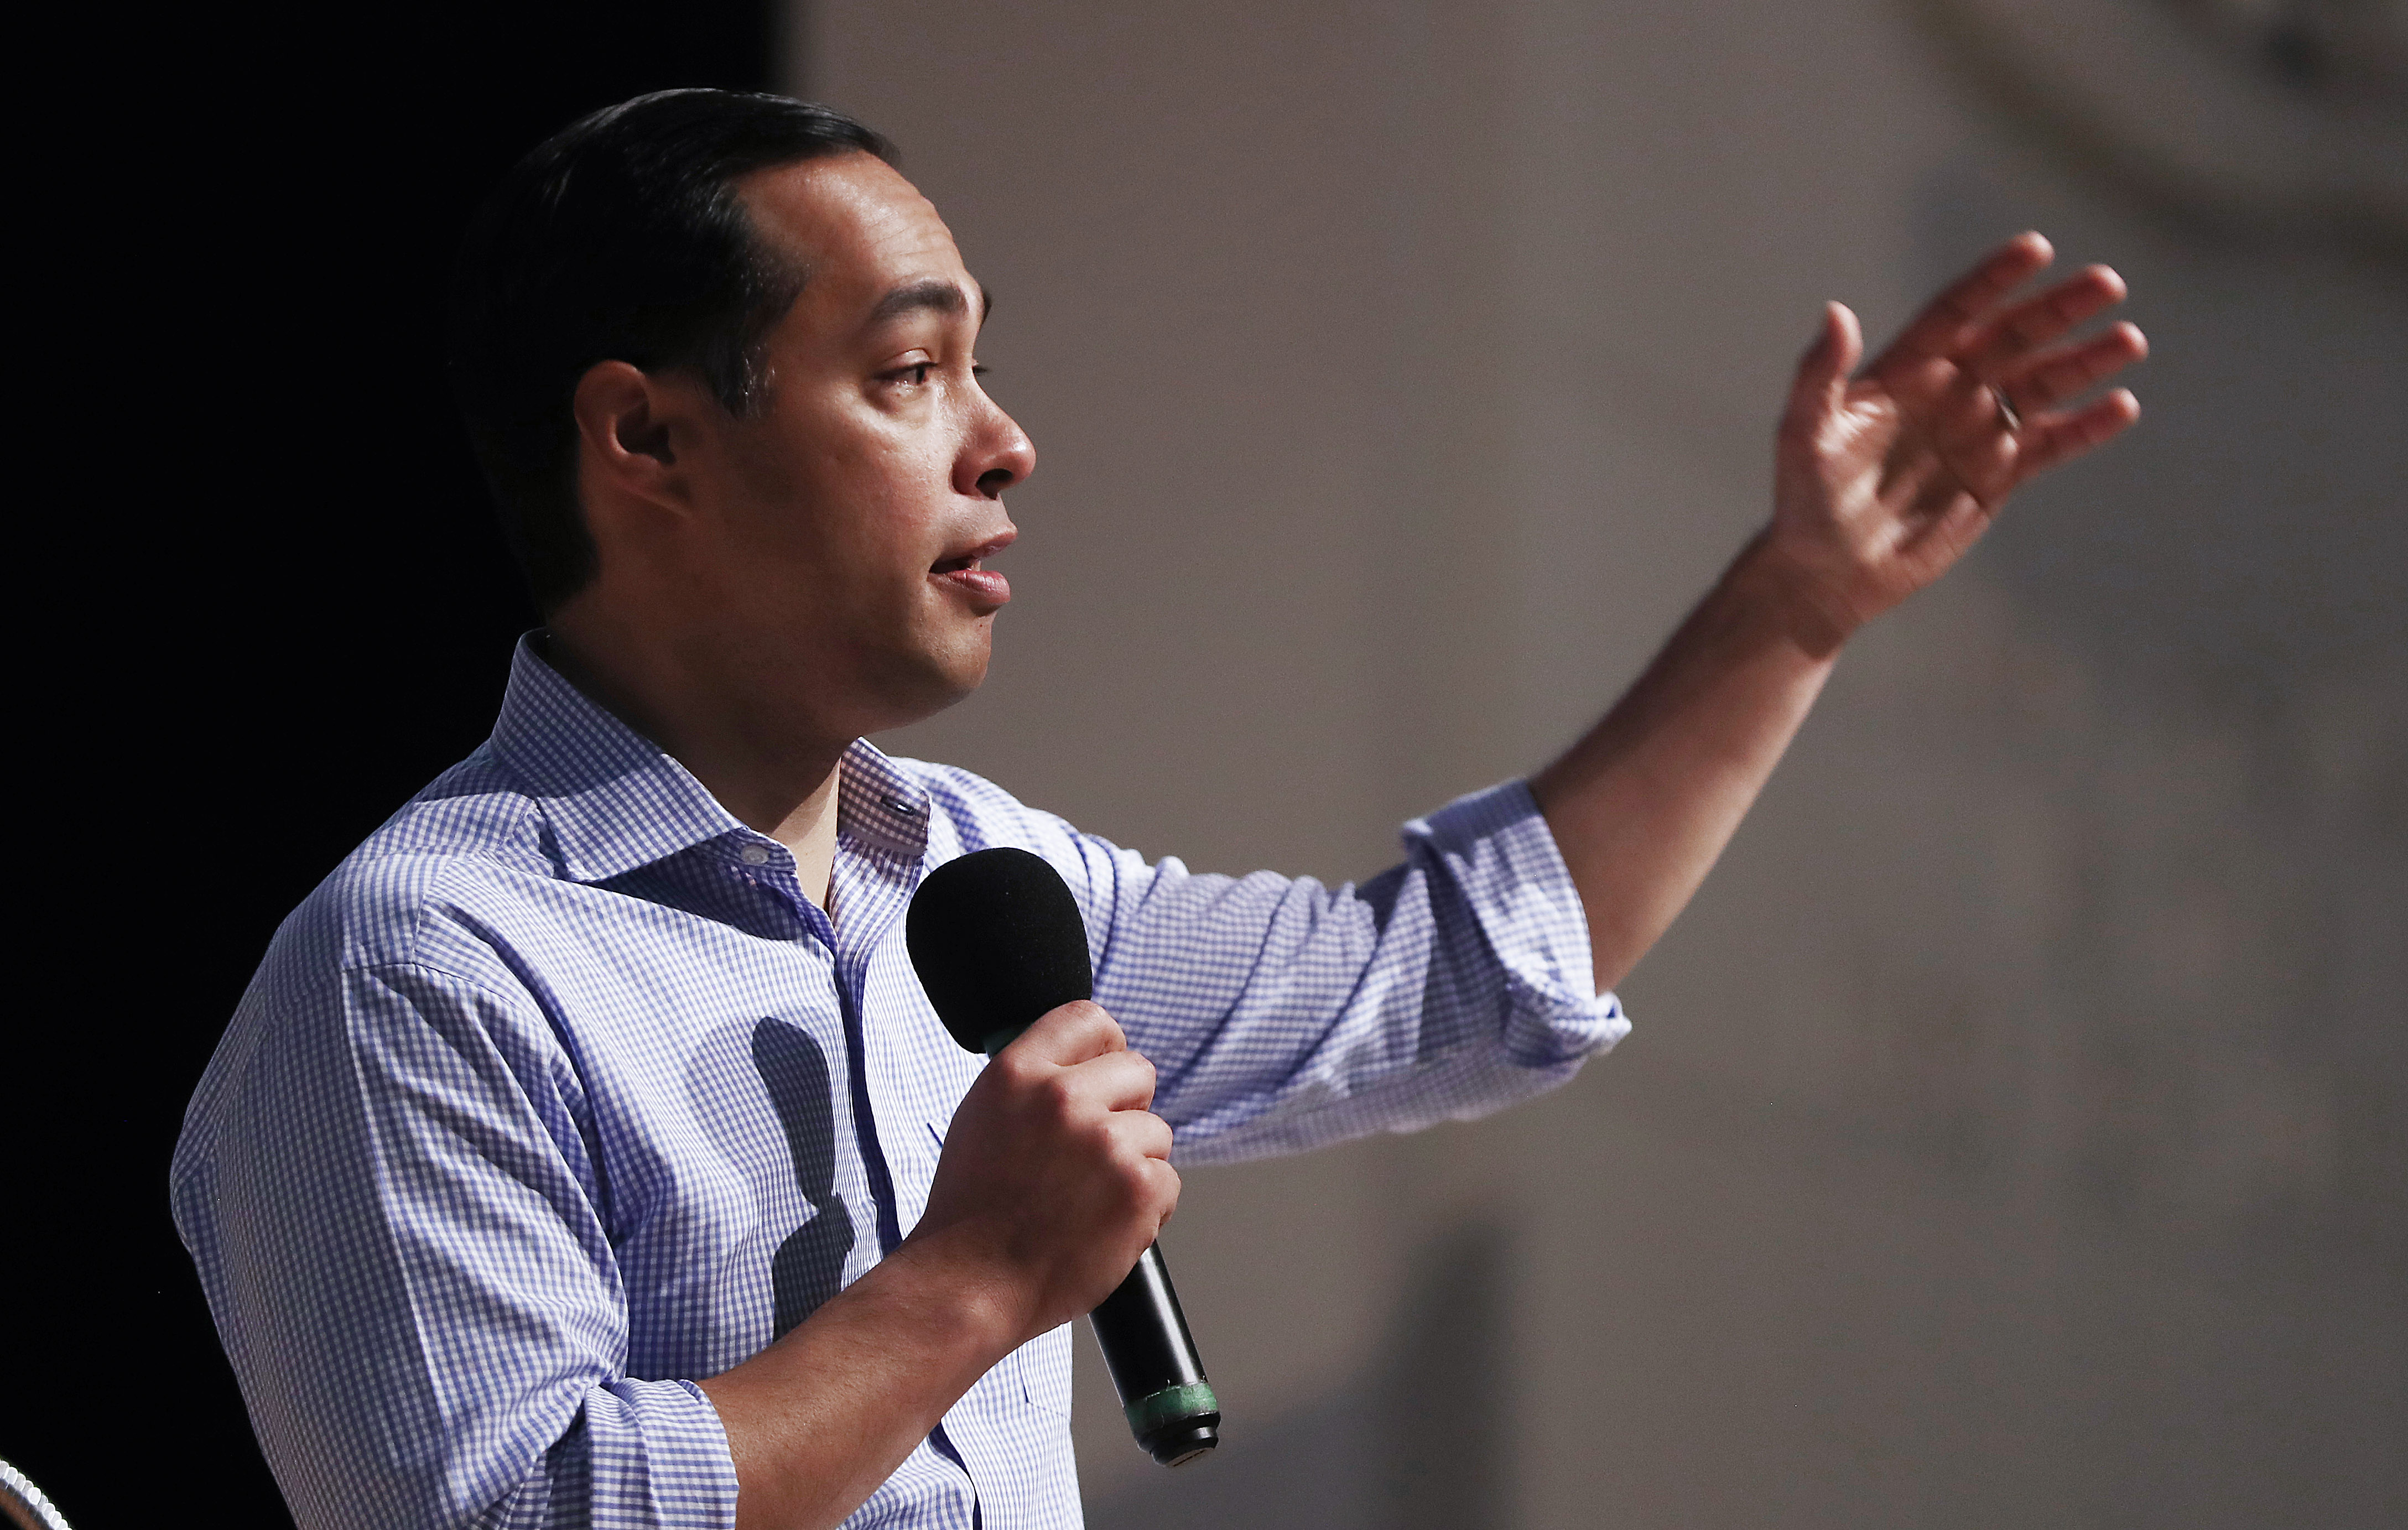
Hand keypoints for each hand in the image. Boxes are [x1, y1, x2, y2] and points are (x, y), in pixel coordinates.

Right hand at [908, 1001, 1177, 1342]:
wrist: (969, 1284)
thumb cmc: (972, 1209)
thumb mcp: (983, 1116)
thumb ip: (1033, 1079)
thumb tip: (1086, 1059)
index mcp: (1019, 1072)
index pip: (1090, 1019)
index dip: (1106, 1047)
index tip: (1104, 1072)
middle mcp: (1063, 1098)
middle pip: (1138, 1071)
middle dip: (1126, 1108)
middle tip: (1095, 1151)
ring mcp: (1106, 1143)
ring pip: (1155, 1132)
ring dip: (1134, 1163)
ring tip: (1086, 1199)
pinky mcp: (1138, 1189)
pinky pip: (1167, 1180)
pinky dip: (1146, 1207)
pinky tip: (1103, 1225)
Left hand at [1767, 231, 2144, 648]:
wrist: (1828, 572)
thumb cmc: (1805, 500)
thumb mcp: (1804, 435)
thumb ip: (1818, 375)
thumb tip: (1835, 311)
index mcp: (1903, 370)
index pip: (1956, 312)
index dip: (1993, 281)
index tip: (2035, 248)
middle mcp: (1947, 391)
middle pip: (2012, 339)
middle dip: (2058, 310)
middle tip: (2108, 283)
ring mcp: (1976, 432)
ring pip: (2041, 385)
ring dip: (2085, 362)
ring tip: (2128, 340)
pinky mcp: (1997, 476)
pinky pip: (2049, 444)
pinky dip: (2085, 427)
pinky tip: (2121, 406)